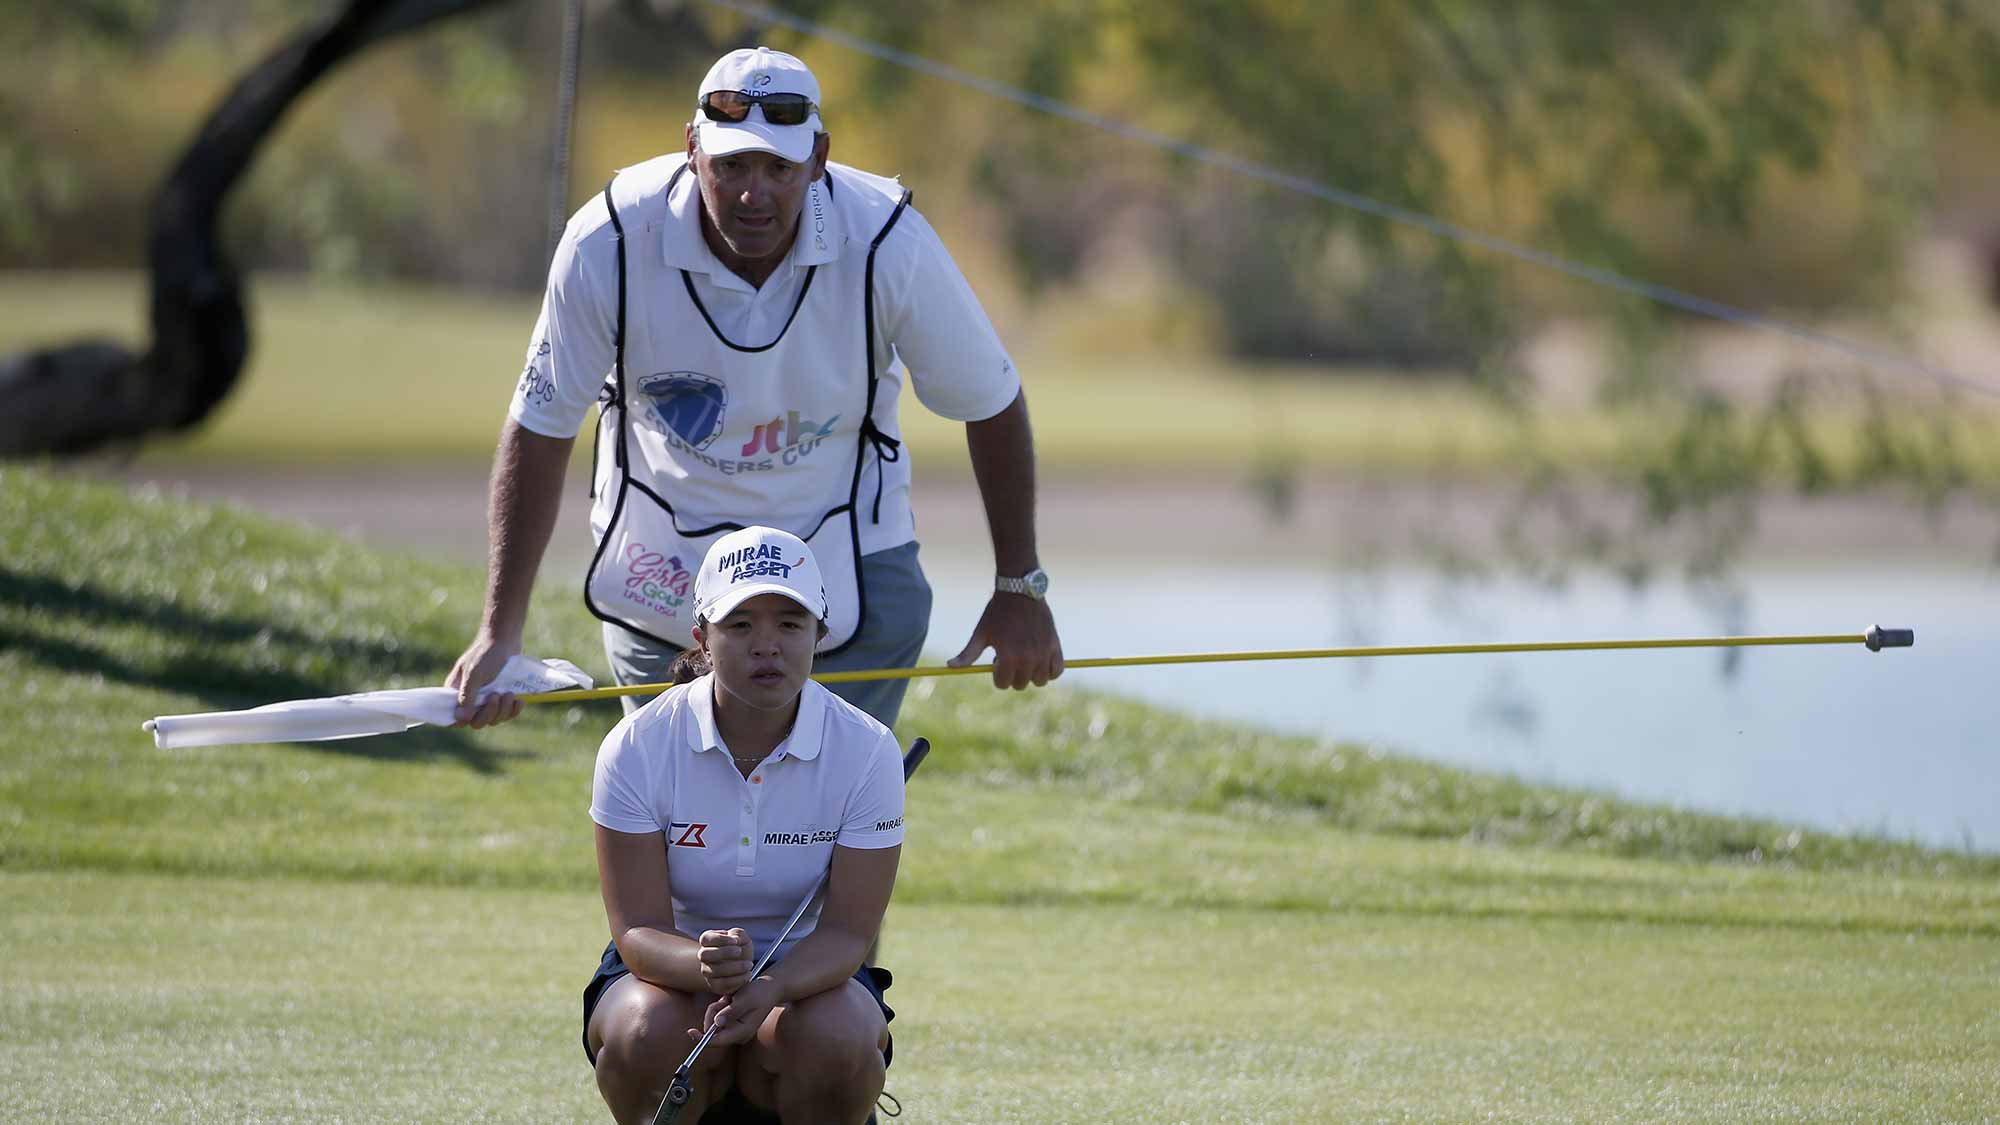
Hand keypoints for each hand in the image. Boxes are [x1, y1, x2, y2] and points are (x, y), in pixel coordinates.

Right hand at [447, 632, 522, 727]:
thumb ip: (467, 696)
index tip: (475, 715)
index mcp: (457, 693)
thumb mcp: (474, 674)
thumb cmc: (486, 653)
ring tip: (509, 693)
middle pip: (477, 722)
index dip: (464, 721)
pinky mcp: (503, 698)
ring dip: (503, 710)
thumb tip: (461, 719)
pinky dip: (514, 710)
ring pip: (494, 719)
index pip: (455, 717)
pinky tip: (519, 701)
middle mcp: (471, 699)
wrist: (505, 639)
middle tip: (496, 696)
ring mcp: (487, 699)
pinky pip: (507, 714)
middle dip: (489, 713)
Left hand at [694, 976, 780, 1046]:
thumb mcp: (745, 999)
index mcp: (742, 1031)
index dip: (702, 1038)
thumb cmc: (760, 992)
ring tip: (731, 997)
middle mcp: (738, 1033)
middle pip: (713, 1029)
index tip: (690, 1031)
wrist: (771, 987)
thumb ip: (731, 1012)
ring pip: (713, 1020)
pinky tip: (731, 998)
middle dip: (713, 1013)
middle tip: (725, 999)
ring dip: (718, 1007)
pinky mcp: (732, 1022)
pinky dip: (720, 1005)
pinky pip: (717, 1015)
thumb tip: (716, 1023)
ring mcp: (735, 1028)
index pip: (718, 1040)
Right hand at [697, 927, 755, 995]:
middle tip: (739, 951)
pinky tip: (748, 974)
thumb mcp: (742, 938)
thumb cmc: (741, 948)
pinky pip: (722, 984)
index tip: (736, 941)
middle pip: (704, 955)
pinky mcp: (715, 985)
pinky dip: (737, 979)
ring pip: (714, 971)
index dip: (720, 939)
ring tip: (749, 964)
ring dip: (734, 967)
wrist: (744, 967)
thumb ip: (738, 934)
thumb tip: (735, 939)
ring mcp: (708, 972)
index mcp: (708, 941)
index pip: (706, 938)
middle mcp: (704, 957)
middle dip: (723, 952)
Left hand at [948, 592, 1063, 689]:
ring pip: (1040, 681)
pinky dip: (1050, 671)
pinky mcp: (1055, 646)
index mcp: (1008, 656)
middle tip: (1011, 656)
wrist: (1020, 591)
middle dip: (1013, 675)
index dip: (998, 674)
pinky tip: (1041, 661)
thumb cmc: (997, 613)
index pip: (1003, 684)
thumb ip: (967, 654)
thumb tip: (950, 667)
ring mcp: (1044, 653)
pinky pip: (1057, 671)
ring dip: (1031, 674)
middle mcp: (1028, 658)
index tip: (997, 660)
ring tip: (1026, 658)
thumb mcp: (981, 633)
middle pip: (1020, 684)